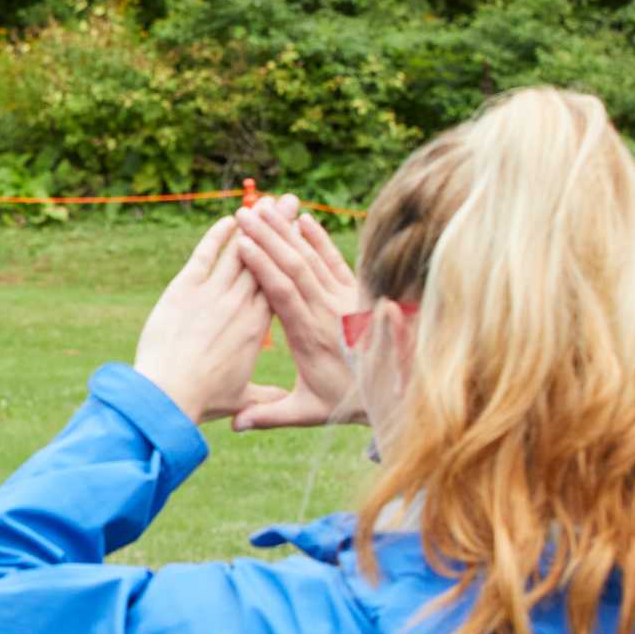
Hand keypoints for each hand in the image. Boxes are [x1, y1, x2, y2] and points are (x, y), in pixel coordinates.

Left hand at [131, 215, 273, 425]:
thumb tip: (276, 403)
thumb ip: (263, 397)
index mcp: (258, 327)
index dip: (290, 259)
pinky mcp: (185, 288)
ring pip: (241, 252)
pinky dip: (217, 235)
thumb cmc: (203, 399)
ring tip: (266, 201)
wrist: (168, 394)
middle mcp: (241, 305)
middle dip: (278, 229)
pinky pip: (206, 254)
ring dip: (254, 225)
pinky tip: (230, 220)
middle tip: (289, 201)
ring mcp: (213, 294)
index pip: (280, 285)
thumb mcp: (240, 399)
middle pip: (267, 259)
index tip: (301, 239)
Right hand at [230, 194, 363, 430]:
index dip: (263, 266)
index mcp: (310, 335)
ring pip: (313, 258)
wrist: (399, 393)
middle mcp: (329, 311)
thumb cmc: (347, 402)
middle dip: (269, 237)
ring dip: (289, 231)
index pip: (283, 293)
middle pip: (295, 266)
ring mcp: (345, 299)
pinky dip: (320, 240)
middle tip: (246, 212)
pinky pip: (336, 261)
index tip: (241, 244)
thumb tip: (235, 425)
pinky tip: (304, 220)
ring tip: (266, 208)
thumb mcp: (308, 412)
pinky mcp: (357, 294)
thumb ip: (269, 415)